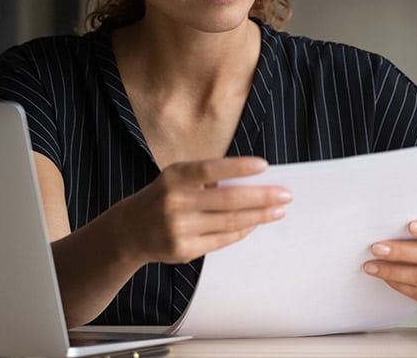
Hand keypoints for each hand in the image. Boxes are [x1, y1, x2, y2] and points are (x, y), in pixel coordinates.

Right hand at [116, 157, 290, 264]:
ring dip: (259, 216)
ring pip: (229, 222)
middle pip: (227, 199)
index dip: (237, 167)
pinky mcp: (184, 249)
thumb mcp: (177, 178)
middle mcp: (175, 202)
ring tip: (278, 210)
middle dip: (261, 197)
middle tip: (285, 194)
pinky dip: (242, 230)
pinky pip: (222, 240)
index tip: (264, 165)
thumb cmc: (163, 197)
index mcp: (174, 177)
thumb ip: (207, 179)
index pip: (210, 169)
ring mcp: (179, 228)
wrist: (130, 230)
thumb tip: (251, 181)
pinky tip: (255, 223)